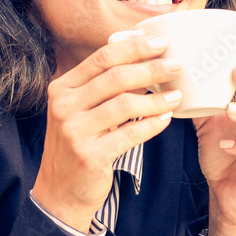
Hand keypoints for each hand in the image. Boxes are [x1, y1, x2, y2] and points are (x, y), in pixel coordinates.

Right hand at [32, 36, 182, 231]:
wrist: (59, 192)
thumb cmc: (78, 144)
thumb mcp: (80, 110)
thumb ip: (102, 84)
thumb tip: (139, 54)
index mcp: (62, 88)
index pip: (101, 58)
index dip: (133, 47)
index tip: (159, 43)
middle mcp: (64, 106)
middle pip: (115, 77)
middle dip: (151, 68)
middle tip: (176, 65)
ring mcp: (75, 131)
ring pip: (125, 104)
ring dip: (156, 99)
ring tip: (176, 96)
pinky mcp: (89, 155)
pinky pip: (129, 134)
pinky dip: (152, 125)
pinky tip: (166, 119)